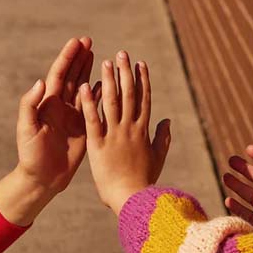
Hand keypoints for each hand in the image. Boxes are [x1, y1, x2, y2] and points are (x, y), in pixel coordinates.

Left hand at [15, 36, 92, 192]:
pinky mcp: (82, 128)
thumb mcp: (27, 130)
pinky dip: (100, 94)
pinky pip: (93, 106)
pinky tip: (108, 83)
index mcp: (47, 104)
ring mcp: (71, 117)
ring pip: (83, 88)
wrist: (42, 178)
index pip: (59, 75)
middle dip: (79, 58)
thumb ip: (30, 105)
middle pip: (72, 76)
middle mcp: (60, 107)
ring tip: (98, 54)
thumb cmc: (30, 155)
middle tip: (89, 40)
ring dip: (89, 71)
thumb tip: (40, 82)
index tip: (76, 42)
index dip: (67, 58)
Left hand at [81, 50, 170, 213]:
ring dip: (108, 80)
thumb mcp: (157, 158)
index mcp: (143, 131)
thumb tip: (168, 121)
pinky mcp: (98, 144)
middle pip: (129, 94)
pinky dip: (88, 102)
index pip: (144, 100)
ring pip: (112, 102)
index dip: (143, 80)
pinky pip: (93, 119)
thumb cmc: (144, 182)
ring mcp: (114, 135)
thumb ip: (163, 138)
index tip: (140, 64)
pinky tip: (84, 86)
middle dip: (125, 72)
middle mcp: (130, 129)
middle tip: (122, 53)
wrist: (133, 199)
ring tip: (105, 62)